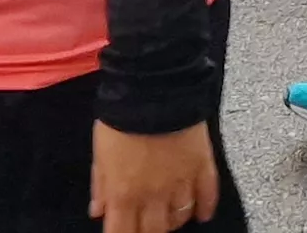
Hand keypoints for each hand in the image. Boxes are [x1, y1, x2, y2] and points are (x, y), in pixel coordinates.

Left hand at [88, 122, 221, 232]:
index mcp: (124, 192)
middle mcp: (154, 194)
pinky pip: (208, 195)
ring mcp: (181, 181)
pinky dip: (205, 208)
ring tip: (167, 216)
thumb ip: (101, 184)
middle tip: (145, 227)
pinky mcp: (202, 165)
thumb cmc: (122, 116)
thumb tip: (98, 209)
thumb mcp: (101, 152)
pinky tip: (201, 214)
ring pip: (181, 217)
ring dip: (173, 221)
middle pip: (154, 231)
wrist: (152, 88)